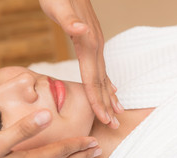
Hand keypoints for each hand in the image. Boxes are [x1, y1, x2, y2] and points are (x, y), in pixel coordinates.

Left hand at [39, 0, 123, 128]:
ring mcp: (95, 43)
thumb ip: (70, 20)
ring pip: (104, 76)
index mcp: (87, 44)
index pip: (93, 79)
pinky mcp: (91, 41)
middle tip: (114, 126)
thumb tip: (80, 30)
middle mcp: (95, 46)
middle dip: (107, 105)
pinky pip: (100, 67)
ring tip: (116, 111)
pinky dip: (105, 81)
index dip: (99, 101)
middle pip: (102, 82)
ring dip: (109, 96)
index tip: (105, 120)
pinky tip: (109, 87)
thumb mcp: (59, 7)